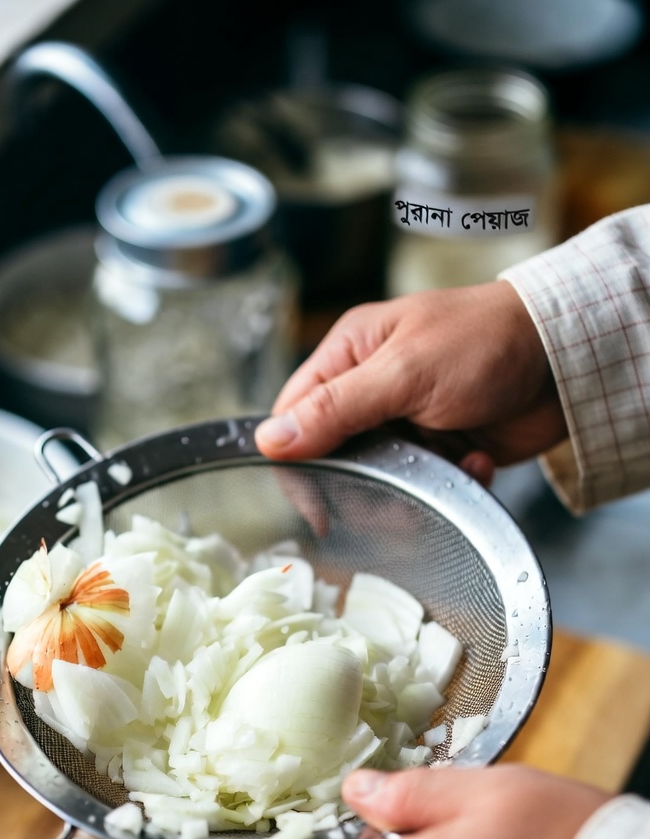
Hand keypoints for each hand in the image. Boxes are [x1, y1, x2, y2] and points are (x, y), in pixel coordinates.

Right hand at [256, 282, 566, 486]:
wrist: (568, 358)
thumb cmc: (486, 341)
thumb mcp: (403, 372)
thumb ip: (337, 408)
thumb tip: (270, 439)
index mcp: (351, 354)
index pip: (295, 415)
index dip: (296, 458)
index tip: (314, 497)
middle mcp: (372, 388)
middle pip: (335, 457)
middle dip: (365, 484)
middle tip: (397, 489)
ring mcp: (408, 421)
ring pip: (381, 480)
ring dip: (413, 488)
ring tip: (448, 472)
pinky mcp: (443, 448)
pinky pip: (426, 485)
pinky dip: (452, 482)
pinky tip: (476, 462)